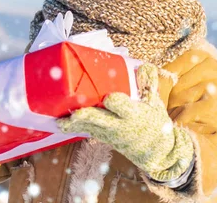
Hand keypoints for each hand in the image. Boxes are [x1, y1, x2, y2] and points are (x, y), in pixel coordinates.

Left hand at [56, 63, 193, 181]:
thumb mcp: (156, 102)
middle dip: (86, 116)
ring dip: (74, 124)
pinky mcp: (104, 138)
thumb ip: (149, 83)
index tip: (109, 97)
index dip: (114, 101)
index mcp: (133, 114)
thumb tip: (145, 65)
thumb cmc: (156, 123)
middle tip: (74, 113)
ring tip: (59, 121)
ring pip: (89, 127)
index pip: (121, 107)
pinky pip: (87, 132)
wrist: (157, 152)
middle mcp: (119, 125)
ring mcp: (110, 133)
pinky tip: (61, 124)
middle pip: (99, 119)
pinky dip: (74, 128)